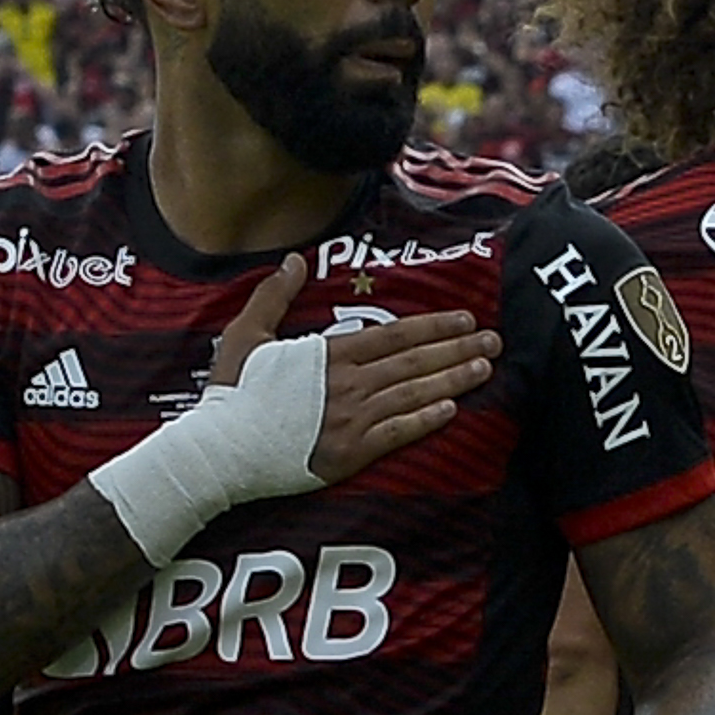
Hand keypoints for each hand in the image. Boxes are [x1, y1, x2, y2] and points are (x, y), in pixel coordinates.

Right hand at [209, 255, 495, 490]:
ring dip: (453, 380)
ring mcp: (351, 420)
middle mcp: (347, 384)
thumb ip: (274, 296)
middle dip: (457, 349)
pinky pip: (396, 434)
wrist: (220, 451)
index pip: (394, 335)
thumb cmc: (231, 392)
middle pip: (414, 362)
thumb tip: (293, 260)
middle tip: (494, 341)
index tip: (464, 319)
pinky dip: (426, 421)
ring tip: (485, 369)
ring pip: (413, 395)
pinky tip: (452, 410)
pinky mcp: (349, 454)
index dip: (433, 326)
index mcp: (329, 354)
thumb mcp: (246, 334)